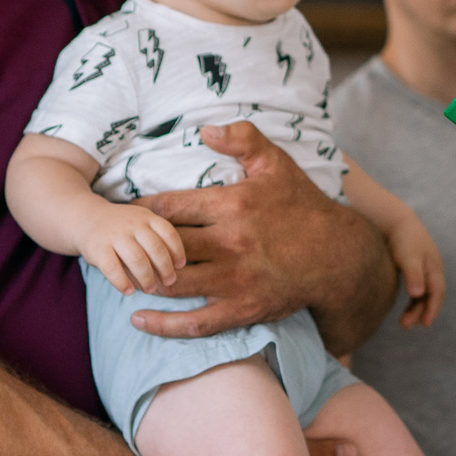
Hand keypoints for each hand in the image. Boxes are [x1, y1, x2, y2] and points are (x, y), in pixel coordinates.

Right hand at [84, 199, 187, 294]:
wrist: (86, 218)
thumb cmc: (121, 229)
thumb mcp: (140, 224)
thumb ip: (156, 240)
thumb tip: (175, 269)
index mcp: (146, 217)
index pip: (168, 232)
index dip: (177, 251)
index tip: (180, 266)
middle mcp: (132, 224)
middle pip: (155, 248)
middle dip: (165, 269)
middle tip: (169, 282)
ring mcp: (114, 235)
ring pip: (137, 259)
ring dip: (147, 278)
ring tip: (150, 289)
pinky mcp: (98, 249)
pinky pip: (113, 269)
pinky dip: (123, 283)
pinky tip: (129, 291)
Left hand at [134, 122, 375, 338]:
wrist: (337, 257)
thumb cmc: (302, 207)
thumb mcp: (276, 164)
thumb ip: (242, 140)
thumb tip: (204, 130)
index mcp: (233, 204)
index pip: (169, 207)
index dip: (140, 209)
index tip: (125, 212)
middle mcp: (230, 243)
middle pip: (164, 246)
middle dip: (137, 245)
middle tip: (118, 245)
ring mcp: (235, 280)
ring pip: (173, 284)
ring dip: (143, 281)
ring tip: (123, 277)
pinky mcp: (242, 309)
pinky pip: (195, 323)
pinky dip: (164, 325)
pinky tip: (140, 320)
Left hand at [388, 215, 443, 326]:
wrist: (396, 221)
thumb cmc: (403, 239)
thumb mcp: (408, 257)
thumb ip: (413, 275)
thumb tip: (418, 294)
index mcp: (434, 268)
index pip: (437, 293)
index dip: (432, 309)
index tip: (425, 324)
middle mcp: (432, 271)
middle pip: (430, 297)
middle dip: (421, 312)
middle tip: (406, 325)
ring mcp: (424, 271)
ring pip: (423, 296)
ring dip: (416, 310)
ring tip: (404, 323)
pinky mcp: (414, 271)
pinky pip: (417, 292)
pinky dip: (413, 302)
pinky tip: (405, 310)